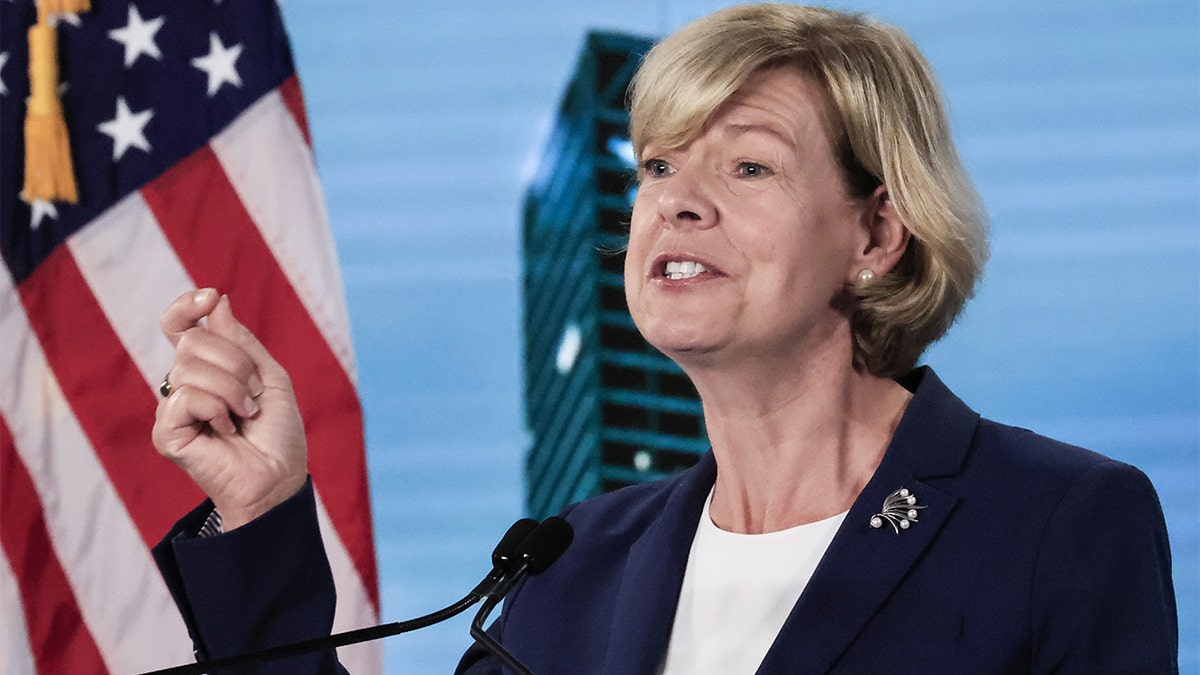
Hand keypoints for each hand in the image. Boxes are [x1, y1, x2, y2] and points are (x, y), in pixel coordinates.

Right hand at [152, 288, 307, 530]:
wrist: (280, 476)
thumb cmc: (276, 432)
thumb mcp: (268, 375)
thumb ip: (240, 340)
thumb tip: (216, 301)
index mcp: (206, 367)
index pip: (179, 325)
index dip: (186, 306)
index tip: (209, 297)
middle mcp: (184, 384)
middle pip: (192, 341)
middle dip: (235, 362)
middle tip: (253, 394)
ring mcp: (172, 408)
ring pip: (190, 367)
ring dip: (233, 388)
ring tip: (244, 414)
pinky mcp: (165, 432)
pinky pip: (185, 397)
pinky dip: (216, 409)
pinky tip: (225, 430)